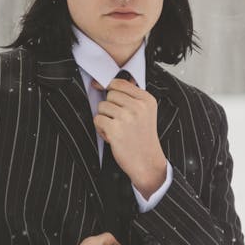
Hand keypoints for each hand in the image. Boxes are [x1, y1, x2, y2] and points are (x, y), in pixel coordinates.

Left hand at [93, 77, 166, 197]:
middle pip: (110, 94)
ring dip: (105, 118)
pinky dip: (101, 129)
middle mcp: (138, 107)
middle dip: (110, 107)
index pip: (120, 83)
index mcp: (146, 100)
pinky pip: (97, 119)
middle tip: (119, 121)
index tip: (106, 93)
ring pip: (102, 106)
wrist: (147, 162)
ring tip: (117, 129)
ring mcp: (126, 117)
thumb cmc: (143, 138)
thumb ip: (130, 97)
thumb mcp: (145, 112)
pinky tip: (112, 136)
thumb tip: (103, 83)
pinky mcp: (115, 129)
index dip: (109, 87)